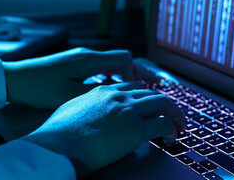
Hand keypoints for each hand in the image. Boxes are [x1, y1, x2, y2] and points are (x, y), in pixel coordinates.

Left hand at [3, 47, 134, 108]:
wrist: (16, 79)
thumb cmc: (42, 88)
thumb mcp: (72, 95)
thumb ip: (100, 92)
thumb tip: (121, 93)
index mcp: (91, 60)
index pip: (125, 58)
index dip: (132, 73)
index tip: (128, 90)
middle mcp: (88, 54)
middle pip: (118, 60)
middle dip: (126, 76)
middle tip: (126, 95)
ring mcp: (80, 57)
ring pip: (107, 64)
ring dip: (114, 78)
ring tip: (113, 96)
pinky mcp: (73, 62)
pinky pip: (96, 67)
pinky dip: (103, 77)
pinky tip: (96, 91)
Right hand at [22, 82, 185, 176]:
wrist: (55, 146)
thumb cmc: (57, 133)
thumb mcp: (71, 108)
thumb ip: (88, 106)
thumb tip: (94, 113)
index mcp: (103, 90)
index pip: (133, 87)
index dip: (145, 96)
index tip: (151, 105)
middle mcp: (119, 96)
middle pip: (152, 93)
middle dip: (165, 103)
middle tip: (172, 114)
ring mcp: (128, 111)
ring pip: (163, 103)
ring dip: (174, 114)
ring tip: (178, 124)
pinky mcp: (135, 129)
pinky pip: (163, 124)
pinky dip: (171, 129)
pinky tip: (171, 137)